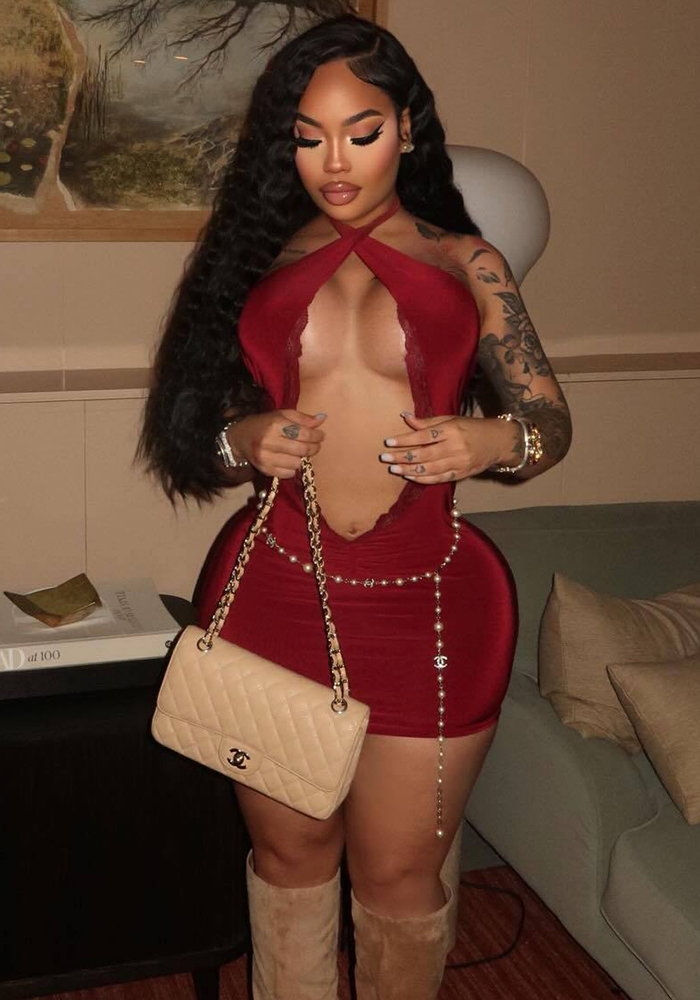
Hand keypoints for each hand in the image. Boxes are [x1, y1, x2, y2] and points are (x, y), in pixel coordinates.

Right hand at [228, 409, 326, 478]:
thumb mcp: (282, 415)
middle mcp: (269, 441)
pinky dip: (292, 468)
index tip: (320, 436)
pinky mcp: (264, 470)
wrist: (240, 438)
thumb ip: (303, 418)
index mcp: (275, 424)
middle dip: (313, 448)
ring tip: (297, 452)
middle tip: (315, 445)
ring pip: (297, 463)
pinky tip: (288, 460)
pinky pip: (288, 473)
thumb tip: (323, 419)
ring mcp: (265, 457)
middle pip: (302, 450)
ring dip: (301, 458)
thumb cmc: (265, 424)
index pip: (304, 433)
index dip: (316, 436)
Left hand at [379, 411, 511, 483]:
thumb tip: (405, 417)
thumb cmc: (471, 427)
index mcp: (451, 429)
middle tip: (385, 458)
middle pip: (424, 454)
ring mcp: (459, 462)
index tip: (388, 442)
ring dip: (409, 470)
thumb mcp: (451, 419)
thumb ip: (428, 422)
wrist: (498, 442)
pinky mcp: (461, 474)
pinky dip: (423, 479)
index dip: (405, 440)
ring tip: (394, 469)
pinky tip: (409, 476)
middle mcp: (455, 447)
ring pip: (429, 469)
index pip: (423, 436)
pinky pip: (438, 479)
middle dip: (402, 457)